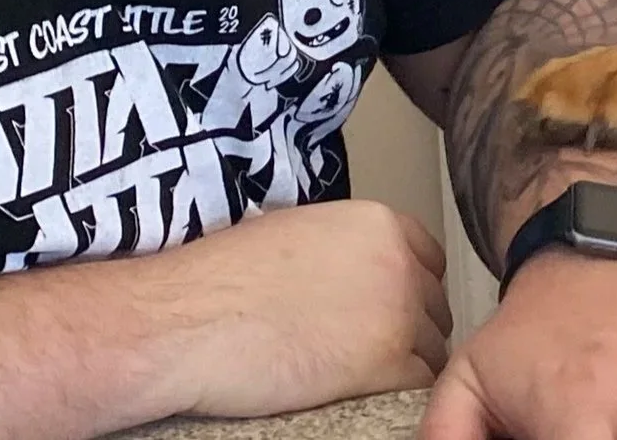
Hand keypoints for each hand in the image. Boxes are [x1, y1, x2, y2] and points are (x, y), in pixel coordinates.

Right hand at [145, 198, 449, 417]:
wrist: (182, 321)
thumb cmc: (216, 279)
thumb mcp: (295, 233)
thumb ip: (342, 247)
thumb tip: (354, 270)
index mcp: (378, 224)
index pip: (430, 258)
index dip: (412, 288)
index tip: (393, 309)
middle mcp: (398, 262)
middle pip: (434, 304)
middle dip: (410, 327)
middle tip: (369, 348)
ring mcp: (397, 312)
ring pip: (430, 348)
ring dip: (404, 363)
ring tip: (357, 374)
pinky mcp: (385, 362)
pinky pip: (415, 384)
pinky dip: (393, 393)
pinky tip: (358, 393)